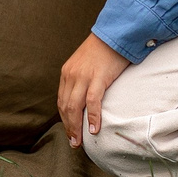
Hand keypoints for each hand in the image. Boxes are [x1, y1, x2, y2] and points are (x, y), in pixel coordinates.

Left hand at [57, 32, 133, 147]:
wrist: (115, 34)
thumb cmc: (104, 50)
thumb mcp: (86, 65)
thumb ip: (82, 80)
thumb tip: (85, 99)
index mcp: (67, 73)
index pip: (62, 101)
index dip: (64, 119)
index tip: (69, 131)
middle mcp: (71, 75)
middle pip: (65, 107)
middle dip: (68, 127)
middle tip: (74, 142)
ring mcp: (84, 76)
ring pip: (75, 107)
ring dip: (77, 127)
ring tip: (80, 141)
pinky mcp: (98, 77)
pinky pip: (92, 101)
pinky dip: (93, 117)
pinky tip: (94, 129)